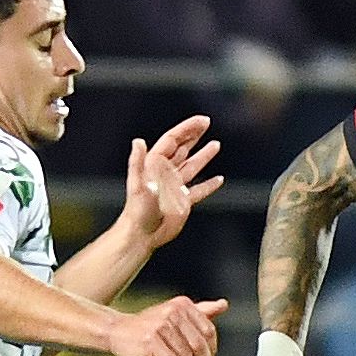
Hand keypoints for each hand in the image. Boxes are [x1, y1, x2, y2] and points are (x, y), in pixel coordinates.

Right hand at [106, 295, 227, 355]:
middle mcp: (173, 313)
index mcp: (182, 305)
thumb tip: (223, 305)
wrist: (118, 329)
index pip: (208, 329)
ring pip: (186, 355)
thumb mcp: (175, 313)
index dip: (213, 348)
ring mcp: (161, 327)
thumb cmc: (150, 324)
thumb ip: (201, 310)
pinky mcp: (150, 341)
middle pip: (199, 344)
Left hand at [122, 116, 222, 249]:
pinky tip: (218, 180)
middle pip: (182, 148)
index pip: (173, 141)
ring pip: (192, 166)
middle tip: (206, 123)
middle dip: (194, 135)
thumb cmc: (137, 210)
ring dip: (203, 156)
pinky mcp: (183, 202)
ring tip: (215, 145)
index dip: (187, 129)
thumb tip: (138, 141)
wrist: (143, 234)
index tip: (202, 121)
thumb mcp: (137, 183)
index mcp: (155, 165)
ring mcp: (175, 187)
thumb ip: (137, 162)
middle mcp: (166, 173)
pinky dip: (209, 185)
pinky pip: (199, 190)